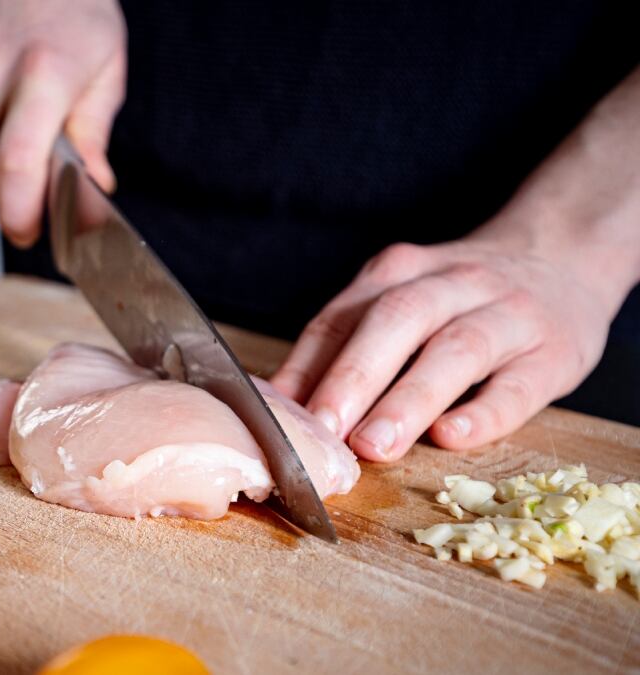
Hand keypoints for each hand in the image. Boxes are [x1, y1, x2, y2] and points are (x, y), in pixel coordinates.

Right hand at [0, 0, 125, 246]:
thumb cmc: (74, 14)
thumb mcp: (106, 72)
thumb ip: (92, 137)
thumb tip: (92, 192)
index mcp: (42, 73)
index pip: (17, 164)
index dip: (21, 213)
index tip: (31, 233)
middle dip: (13, 197)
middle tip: (41, 186)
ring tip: (23, 130)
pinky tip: (0, 108)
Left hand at [270, 234, 618, 461]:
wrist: (565, 256)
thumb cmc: (458, 299)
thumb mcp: (398, 302)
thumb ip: (342, 346)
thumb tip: (280, 404)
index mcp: (398, 273)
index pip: (343, 317)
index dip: (306, 367)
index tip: (276, 415)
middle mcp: (452, 284)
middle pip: (396, 322)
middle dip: (353, 378)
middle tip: (323, 432)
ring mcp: (508, 314)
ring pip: (456, 351)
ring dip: (409, 400)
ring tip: (374, 445)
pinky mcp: (554, 353)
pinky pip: (519, 384)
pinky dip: (484, 412)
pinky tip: (451, 437)